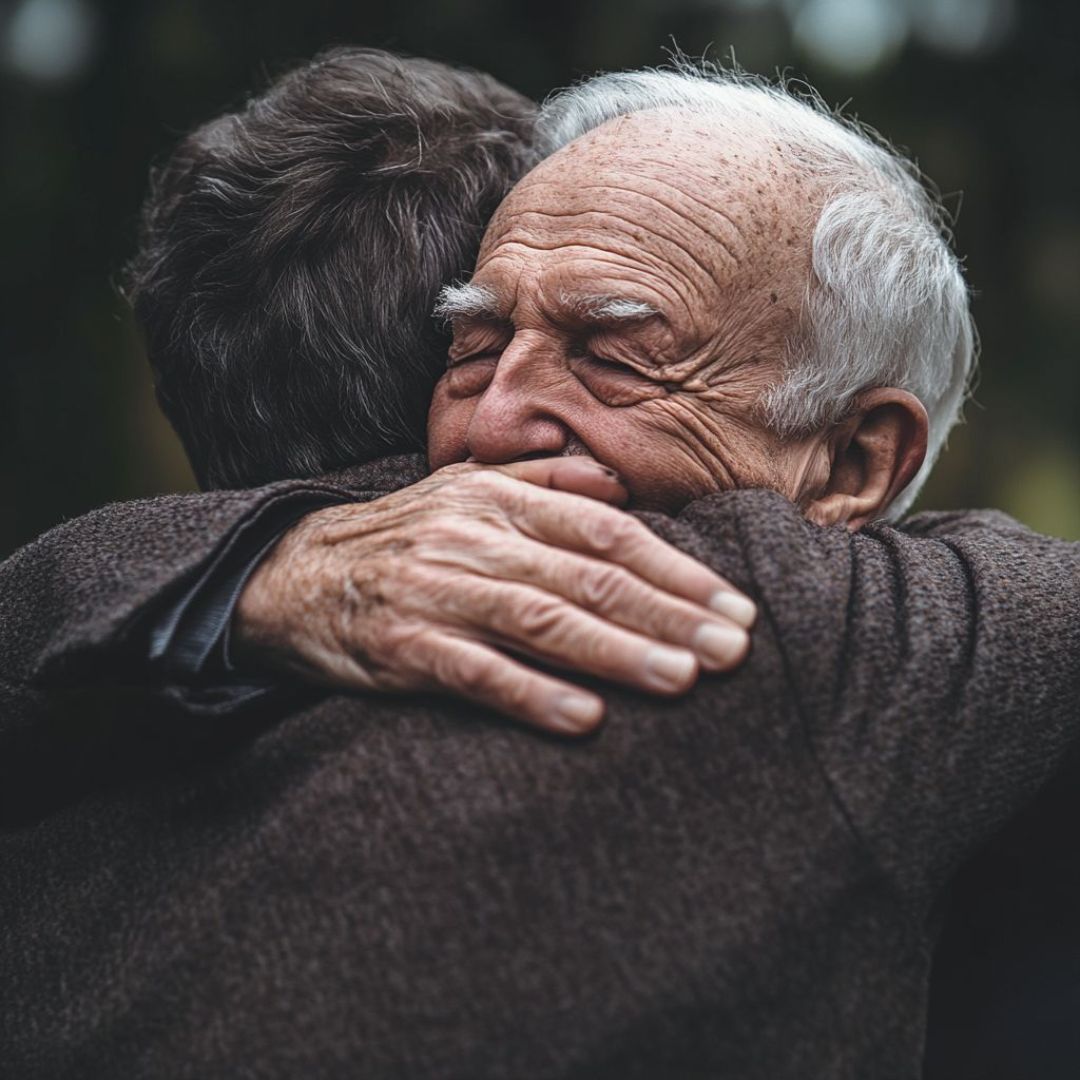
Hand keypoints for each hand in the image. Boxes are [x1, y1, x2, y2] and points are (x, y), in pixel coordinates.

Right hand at [234, 458, 755, 734]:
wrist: (290, 574)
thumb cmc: (399, 538)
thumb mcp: (464, 492)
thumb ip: (542, 483)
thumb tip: (616, 486)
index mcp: (498, 499)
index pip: (606, 531)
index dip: (675, 569)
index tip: (732, 607)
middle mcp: (474, 538)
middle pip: (588, 576)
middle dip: (668, 615)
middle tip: (734, 650)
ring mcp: (436, 591)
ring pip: (541, 619)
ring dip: (617, 652)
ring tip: (682, 681)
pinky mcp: (402, 646)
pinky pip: (474, 672)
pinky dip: (531, 694)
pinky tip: (585, 718)